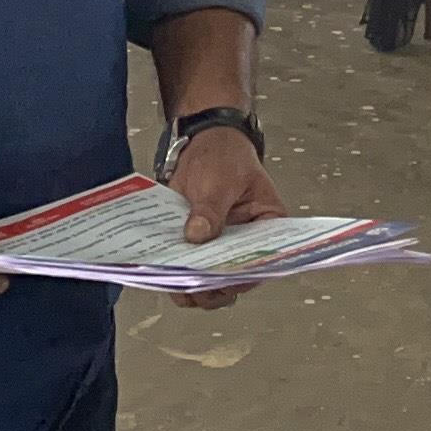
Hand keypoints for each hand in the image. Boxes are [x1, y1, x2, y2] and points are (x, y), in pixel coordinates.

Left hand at [160, 124, 285, 310]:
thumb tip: (197, 236)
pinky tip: (163, 272)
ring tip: (175, 281)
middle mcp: (246, 246)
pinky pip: (188, 270)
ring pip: (209, 282)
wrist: (202, 143)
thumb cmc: (224, 157)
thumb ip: (211, 209)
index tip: (221, 281)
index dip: (242, 275)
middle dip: (212, 286)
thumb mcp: (221, 179)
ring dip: (192, 286)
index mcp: (267, 228)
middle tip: (192, 284)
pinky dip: (176, 275)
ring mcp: (220, 250)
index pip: (261, 261)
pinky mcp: (197, 248)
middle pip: (233, 279)